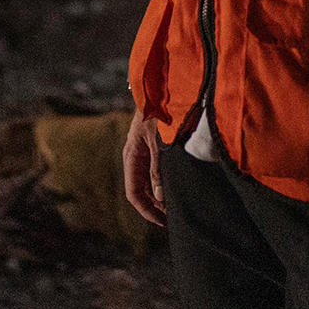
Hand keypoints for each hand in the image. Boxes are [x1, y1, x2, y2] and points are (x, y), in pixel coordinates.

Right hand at [122, 111, 165, 226]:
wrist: (161, 86)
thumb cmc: (159, 111)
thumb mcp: (159, 141)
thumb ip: (159, 168)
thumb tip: (161, 197)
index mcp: (131, 156)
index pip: (134, 193)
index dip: (147, 210)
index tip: (162, 222)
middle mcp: (135, 157)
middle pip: (142, 191)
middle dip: (156, 207)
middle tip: (173, 220)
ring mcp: (144, 152)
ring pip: (149, 182)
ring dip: (161, 196)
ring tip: (176, 208)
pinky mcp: (154, 147)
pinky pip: (156, 172)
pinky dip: (164, 183)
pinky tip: (175, 189)